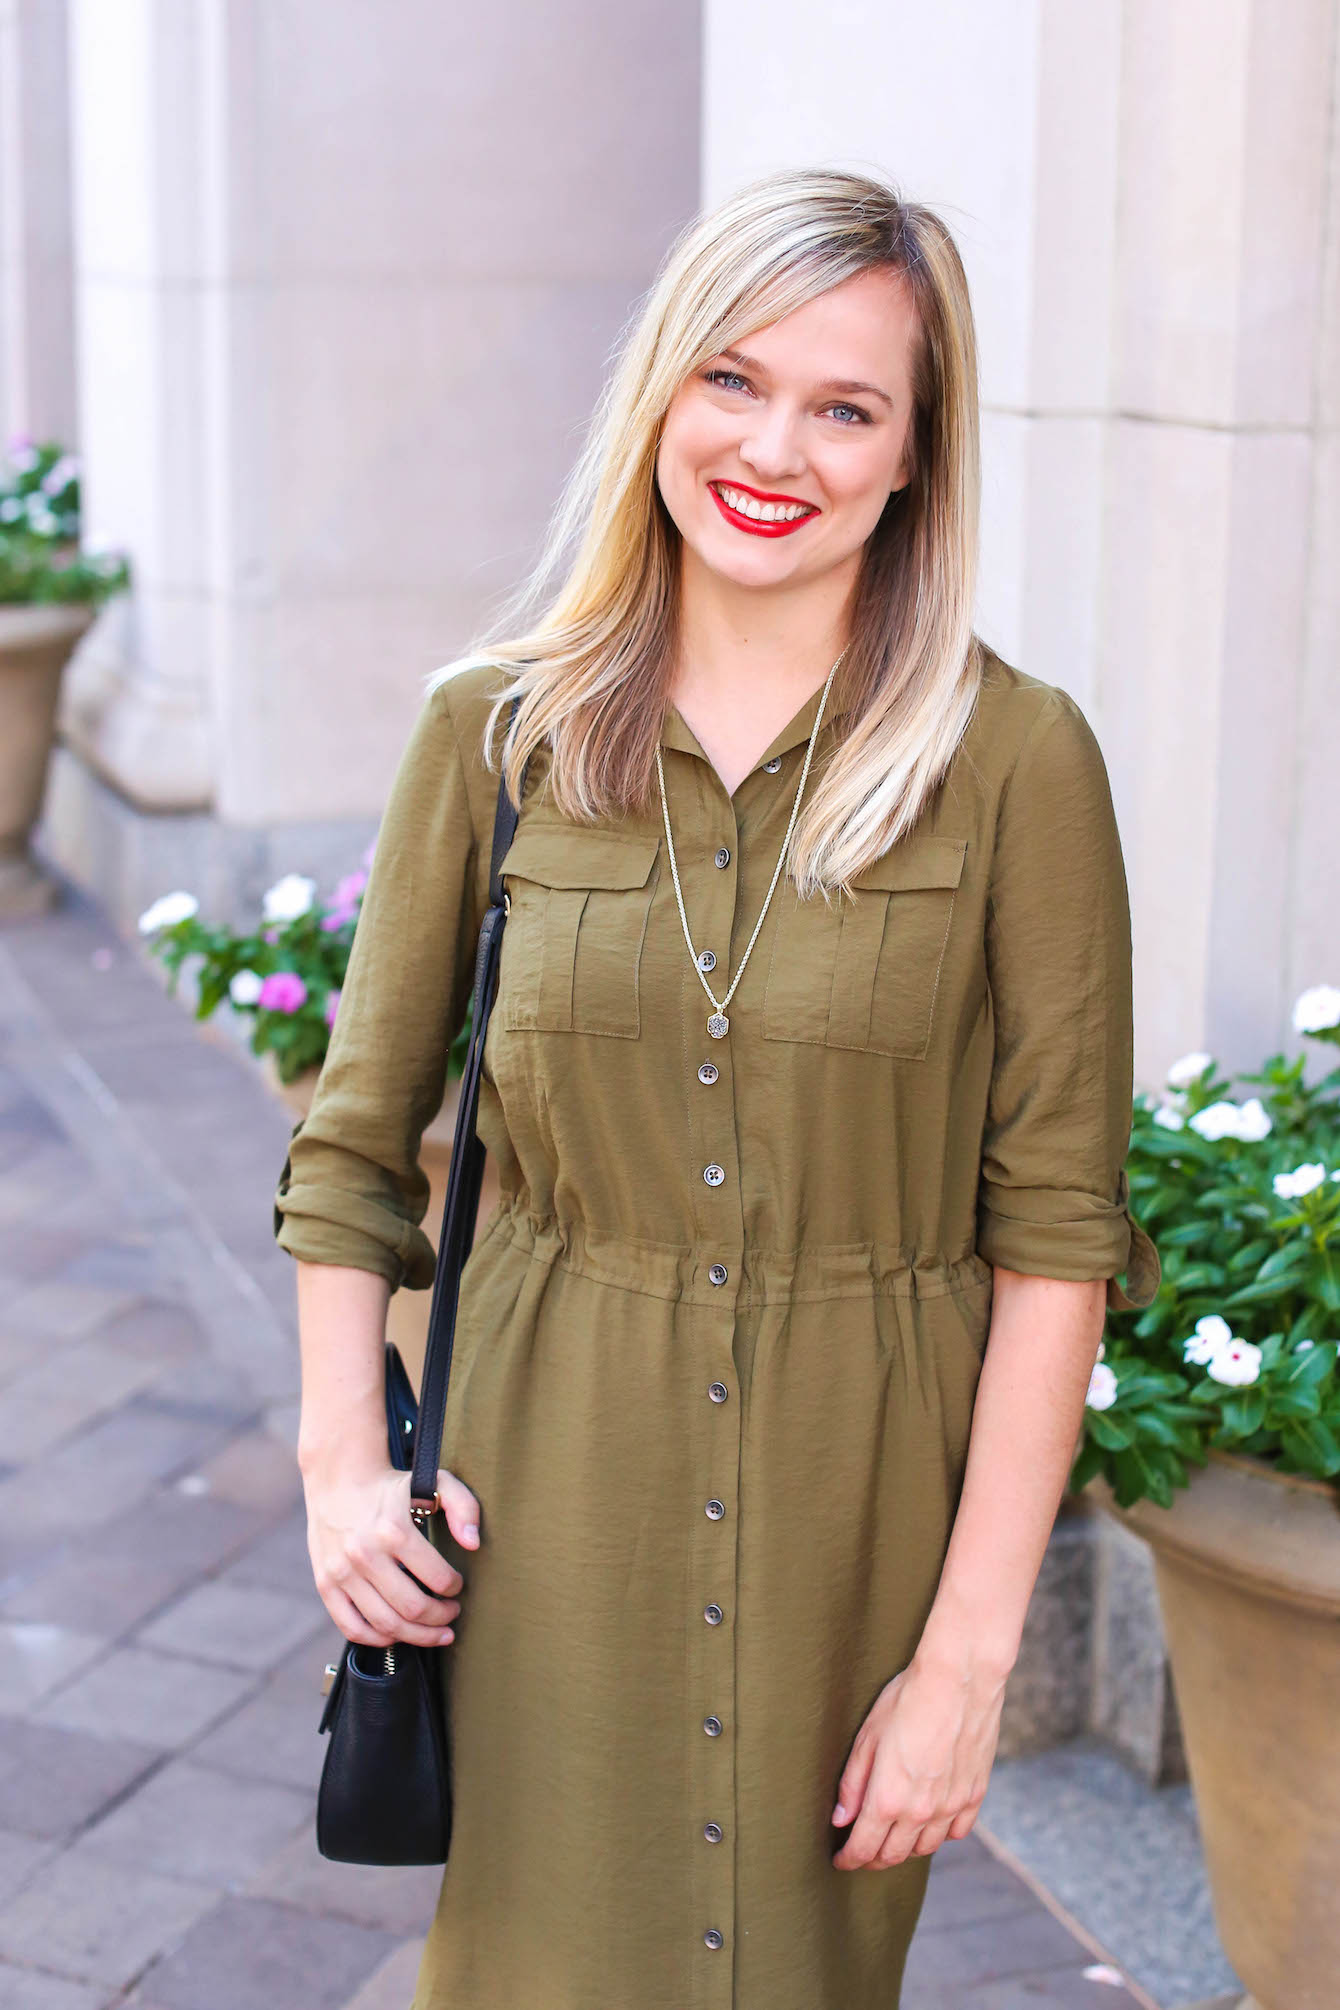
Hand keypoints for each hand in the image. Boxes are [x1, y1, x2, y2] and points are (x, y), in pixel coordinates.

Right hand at [303, 1459, 481, 1649]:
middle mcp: (365, 1555)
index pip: (437, 1578)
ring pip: (385, 1625)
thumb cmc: (392, 1485)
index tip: (457, 1586)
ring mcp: (342, 1572)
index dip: (454, 1588)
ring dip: (417, 1636)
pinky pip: (352, 1628)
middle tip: (451, 1613)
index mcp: (394, 1530)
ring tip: (434, 1633)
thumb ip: (463, 1507)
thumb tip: (473, 1544)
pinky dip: (378, 1639)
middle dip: (441, 1618)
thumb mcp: (434, 1482)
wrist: (338, 1479)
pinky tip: (397, 1634)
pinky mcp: (325, 1584)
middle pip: (412, 1608)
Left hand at [830, 1653, 1004, 1868]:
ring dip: (905, 1849)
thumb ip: (853, 1783)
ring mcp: (951, 1806)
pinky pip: (956, 1831)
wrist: (959, 1680)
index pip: (864, 1847)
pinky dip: (939, 1835)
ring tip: (892, 1839)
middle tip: (862, 1854)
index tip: (841, 1860)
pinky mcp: (974, 1795)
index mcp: (888, 1799)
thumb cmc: (907, 1700)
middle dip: (873, 1859)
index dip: (849, 1858)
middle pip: (893, 1854)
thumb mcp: (868, 1737)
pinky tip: (930, 1824)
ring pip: (925, 1848)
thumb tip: (841, 1818)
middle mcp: (920, 1812)